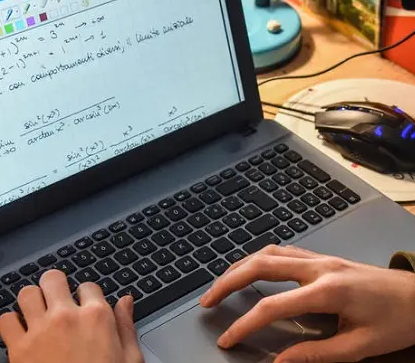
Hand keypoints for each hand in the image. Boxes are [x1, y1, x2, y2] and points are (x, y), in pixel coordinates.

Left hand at [0, 270, 143, 362]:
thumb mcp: (129, 359)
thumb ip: (126, 326)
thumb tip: (126, 300)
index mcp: (96, 318)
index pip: (88, 285)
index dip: (86, 295)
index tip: (83, 306)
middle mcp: (66, 317)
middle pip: (52, 278)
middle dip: (55, 287)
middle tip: (56, 300)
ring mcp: (40, 331)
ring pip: (26, 293)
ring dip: (31, 301)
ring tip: (37, 313)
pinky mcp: (18, 349)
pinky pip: (5, 321)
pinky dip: (10, 324)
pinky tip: (21, 333)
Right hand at [199, 245, 414, 362]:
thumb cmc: (398, 321)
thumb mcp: (361, 346)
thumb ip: (317, 354)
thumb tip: (280, 362)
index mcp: (328, 290)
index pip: (272, 306)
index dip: (244, 324)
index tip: (227, 340)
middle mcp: (318, 267)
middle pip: (260, 265)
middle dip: (227, 282)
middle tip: (207, 300)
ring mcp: (320, 258)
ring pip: (268, 252)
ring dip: (239, 266)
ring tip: (219, 284)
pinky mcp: (322, 257)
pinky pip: (282, 251)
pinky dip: (258, 258)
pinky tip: (250, 269)